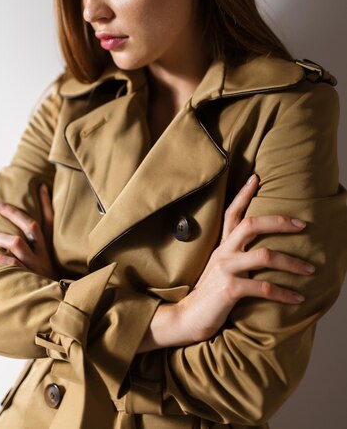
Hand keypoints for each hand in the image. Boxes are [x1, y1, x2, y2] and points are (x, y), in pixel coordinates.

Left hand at [0, 184, 55, 278]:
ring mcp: (35, 265)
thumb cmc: (45, 281)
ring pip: (17, 244)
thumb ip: (40, 246)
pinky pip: (10, 265)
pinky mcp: (26, 278)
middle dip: (13, 213)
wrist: (54, 307)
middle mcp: (43, 254)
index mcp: (49, 247)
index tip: (40, 186)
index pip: (50, 220)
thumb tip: (28, 228)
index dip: (46, 203)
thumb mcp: (48, 261)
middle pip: (31, 226)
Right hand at [138, 175, 314, 351]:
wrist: (187, 318)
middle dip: (279, 221)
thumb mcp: (220, 269)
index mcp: (221, 246)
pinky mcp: (230, 289)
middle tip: (302, 225)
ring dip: (291, 262)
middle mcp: (223, 253)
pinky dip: (284, 292)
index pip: (231, 213)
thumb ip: (235, 257)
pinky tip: (297, 297)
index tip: (256, 178)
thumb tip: (259, 251)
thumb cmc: (208, 295)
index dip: (243, 194)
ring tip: (310, 269)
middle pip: (251, 225)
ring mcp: (226, 269)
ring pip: (264, 255)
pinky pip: (263, 287)